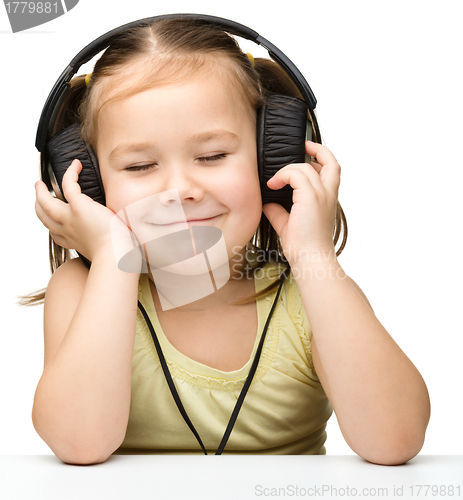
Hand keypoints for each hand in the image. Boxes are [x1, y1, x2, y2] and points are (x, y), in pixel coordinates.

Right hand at [35, 159, 133, 262]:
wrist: (117, 257)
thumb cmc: (119, 257)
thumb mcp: (107, 251)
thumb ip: (107, 244)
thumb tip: (120, 243)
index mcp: (75, 242)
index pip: (57, 236)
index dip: (52, 228)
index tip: (55, 222)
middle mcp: (69, 231)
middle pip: (45, 218)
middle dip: (39, 205)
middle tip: (40, 194)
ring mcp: (70, 218)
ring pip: (46, 203)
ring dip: (41, 191)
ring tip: (41, 182)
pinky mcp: (79, 207)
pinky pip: (68, 184)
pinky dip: (70, 173)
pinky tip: (76, 165)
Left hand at [262, 141, 340, 265]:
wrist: (310, 258)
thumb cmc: (303, 246)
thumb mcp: (287, 224)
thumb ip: (278, 211)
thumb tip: (267, 203)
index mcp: (327, 200)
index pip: (330, 172)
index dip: (319, 159)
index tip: (305, 156)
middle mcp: (328, 194)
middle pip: (332, 161)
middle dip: (317, 148)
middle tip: (302, 146)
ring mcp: (321, 194)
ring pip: (306, 166)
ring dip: (287, 169)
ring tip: (274, 182)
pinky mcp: (311, 196)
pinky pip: (295, 173)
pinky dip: (282, 176)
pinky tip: (272, 186)